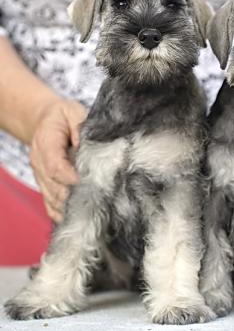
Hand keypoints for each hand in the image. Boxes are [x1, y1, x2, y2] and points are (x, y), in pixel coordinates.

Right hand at [29, 99, 86, 221]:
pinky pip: (50, 205)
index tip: (88, 183)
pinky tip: (79, 218)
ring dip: (71, 207)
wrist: (44, 121)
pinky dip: (62, 214)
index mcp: (45, 144)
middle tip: (98, 201)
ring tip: (93, 211)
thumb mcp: (73, 112)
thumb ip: (82, 126)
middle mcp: (39, 164)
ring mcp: (41, 177)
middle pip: (55, 187)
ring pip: (53, 199)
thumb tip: (90, 144)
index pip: (55, 166)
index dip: (71, 178)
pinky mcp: (46, 185)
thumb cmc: (63, 117)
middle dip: (75, 196)